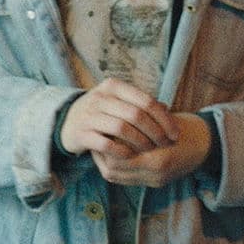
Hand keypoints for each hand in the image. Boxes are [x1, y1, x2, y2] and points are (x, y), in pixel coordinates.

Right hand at [59, 78, 179, 158]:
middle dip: (155, 132)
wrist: (68, 121)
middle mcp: (100, 97)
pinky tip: (131, 157)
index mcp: (114, 86)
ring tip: (150, 151)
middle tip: (165, 145)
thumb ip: (140, 104)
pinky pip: (106, 144)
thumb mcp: (118, 101)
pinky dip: (122, 151)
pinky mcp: (82, 133)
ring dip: (140, 142)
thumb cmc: (102, 112)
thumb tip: (168, 110)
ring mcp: (89, 115)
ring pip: (122, 128)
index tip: (175, 134)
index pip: (146, 101)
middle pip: (136, 114)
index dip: (164, 119)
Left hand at [91, 113, 211, 187]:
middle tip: (96, 136)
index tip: (101, 128)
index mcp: (158, 161)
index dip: (106, 142)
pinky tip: (112, 154)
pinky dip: (116, 167)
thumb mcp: (163, 121)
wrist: (208, 145)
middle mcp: (154, 176)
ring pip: (116, 176)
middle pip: (113, 170)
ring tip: (101, 144)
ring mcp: (154, 181)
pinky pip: (126, 179)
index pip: (118, 157)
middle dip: (102, 153)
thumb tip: (113, 116)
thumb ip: (141, 122)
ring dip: (105, 161)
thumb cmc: (185, 127)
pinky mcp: (155, 183)